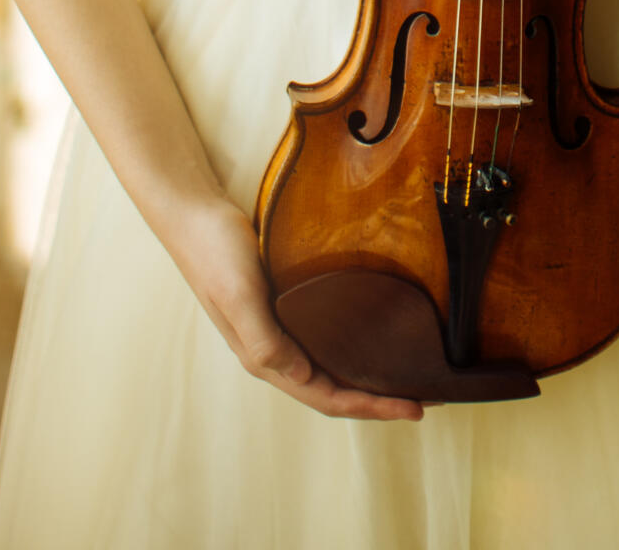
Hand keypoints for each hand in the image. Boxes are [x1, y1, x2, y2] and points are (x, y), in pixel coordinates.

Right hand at [167, 197, 422, 420]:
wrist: (194, 211)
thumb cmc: (214, 252)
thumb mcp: (239, 295)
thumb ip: (264, 339)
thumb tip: (299, 377)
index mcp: (264, 357)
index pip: (326, 397)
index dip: (370, 407)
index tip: (412, 408)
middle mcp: (274, 349)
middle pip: (334, 388)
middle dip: (377, 399)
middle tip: (424, 398)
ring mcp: (280, 326)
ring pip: (331, 365)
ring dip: (367, 375)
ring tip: (406, 375)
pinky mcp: (285, 301)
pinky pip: (325, 335)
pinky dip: (352, 343)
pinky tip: (371, 335)